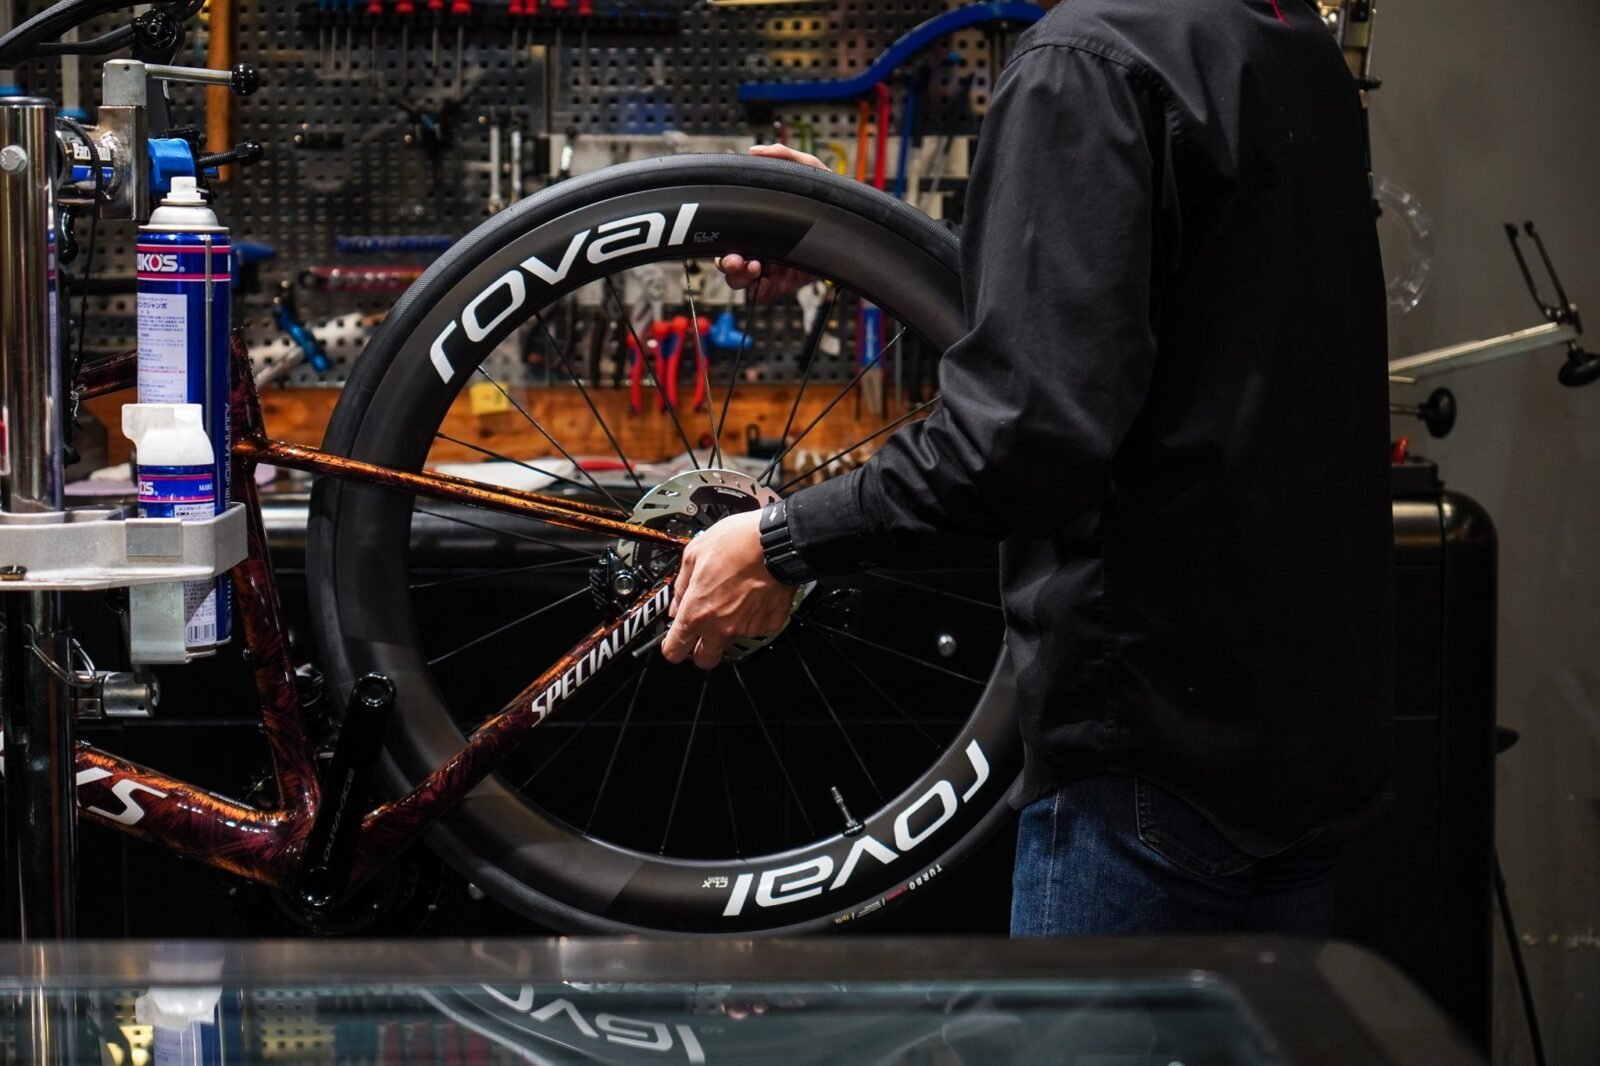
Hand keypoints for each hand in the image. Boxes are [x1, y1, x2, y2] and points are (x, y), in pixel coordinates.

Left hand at [662, 510, 795, 669]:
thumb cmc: (737, 543)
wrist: (776, 541)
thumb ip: (680, 586)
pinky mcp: (769, 624)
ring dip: (728, 626)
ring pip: (731, 640)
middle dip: (700, 649)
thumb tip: (676, 603)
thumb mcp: (693, 554)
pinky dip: (752, 617)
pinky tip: (751, 595)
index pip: (675, 650)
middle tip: (702, 629)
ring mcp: (747, 628)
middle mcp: (721, 627)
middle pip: (704, 660)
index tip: (676, 639)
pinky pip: (756, 628)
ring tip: (733, 596)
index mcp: (697, 612)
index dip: (672, 645)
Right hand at [713, 145, 826, 301]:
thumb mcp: (811, 171)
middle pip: (728, 260)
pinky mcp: (784, 285)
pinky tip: (764, 278)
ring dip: (738, 275)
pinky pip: (760, 295)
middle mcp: (762, 245)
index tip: (729, 238)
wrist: (857, 229)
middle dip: (726, 261)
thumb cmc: (832, 199)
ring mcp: (771, 267)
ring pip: (739, 280)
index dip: (723, 237)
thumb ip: (785, 156)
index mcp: (760, 223)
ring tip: (753, 266)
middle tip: (736, 258)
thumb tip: (756, 152)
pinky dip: (757, 291)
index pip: (729, 233)